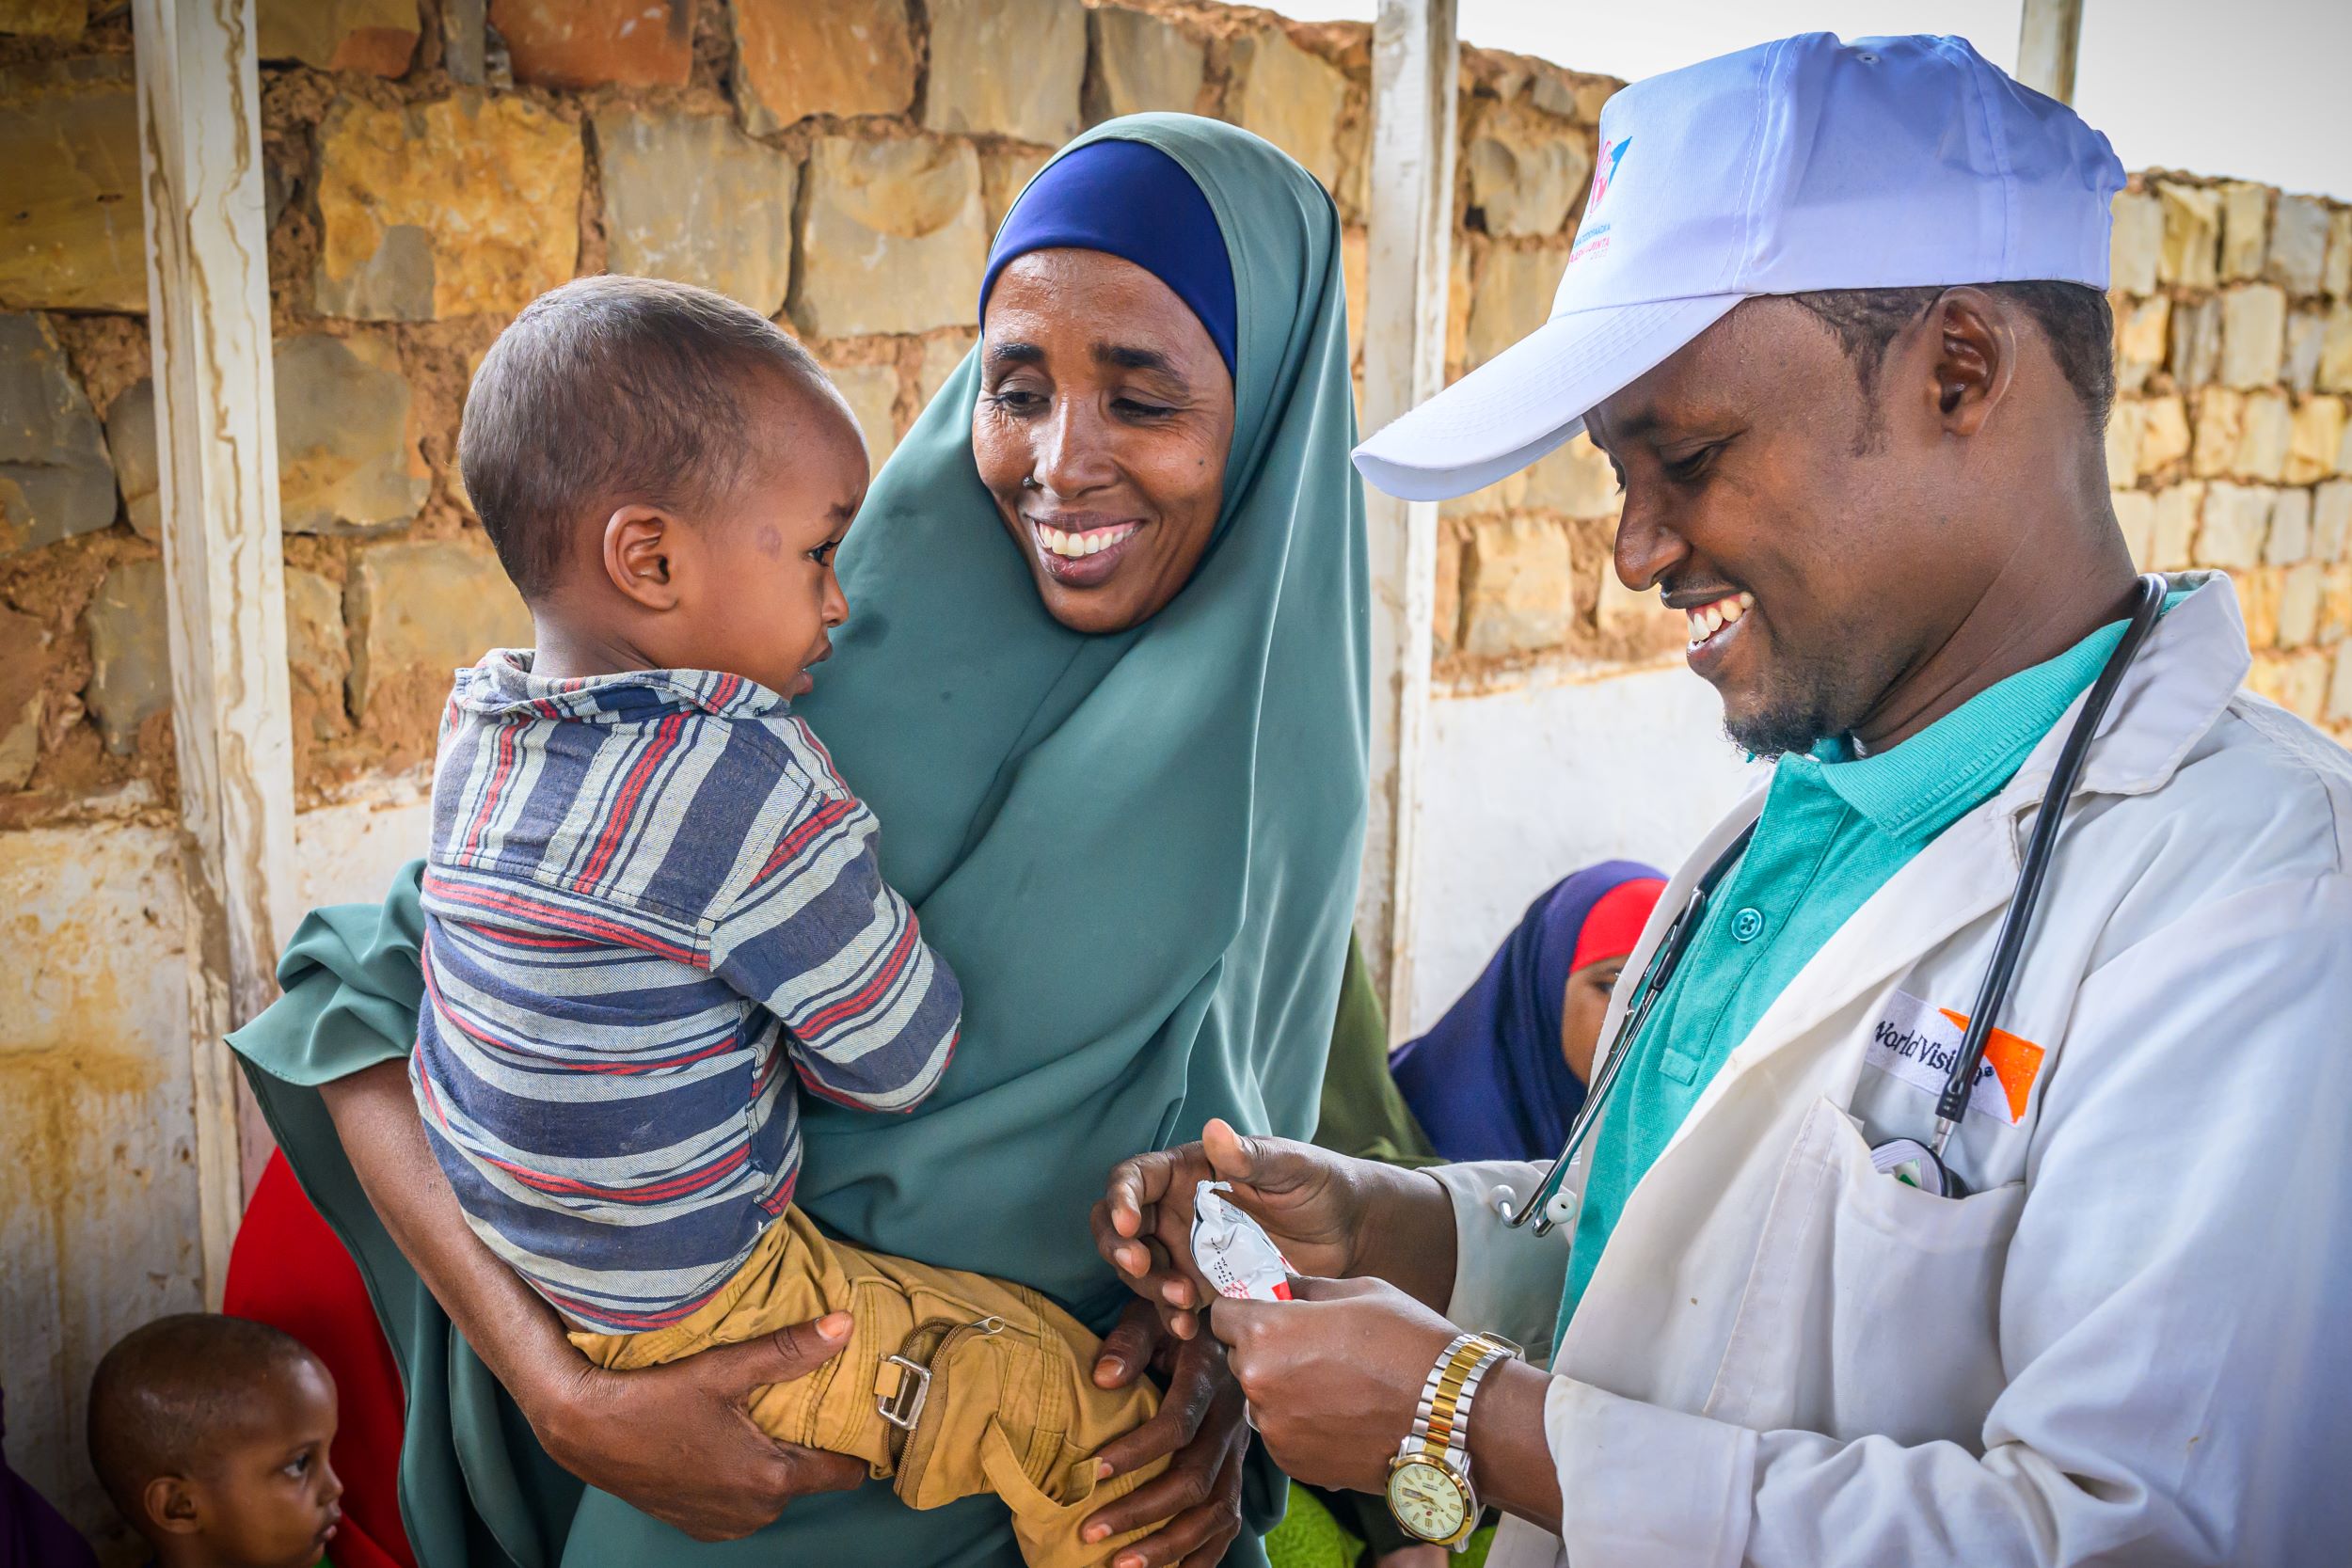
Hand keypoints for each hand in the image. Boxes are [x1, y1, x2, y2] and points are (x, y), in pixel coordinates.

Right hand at [528, 1313, 867, 1540]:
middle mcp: (753, 1514)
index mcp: (770, 1479)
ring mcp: (724, 1525)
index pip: (844, 1473)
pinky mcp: (698, 1526)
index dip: (853, 1445)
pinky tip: (724, 1446)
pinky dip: (739, 1481)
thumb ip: (789, 1351)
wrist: (584, 1430)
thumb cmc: (654, 1399)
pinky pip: (739, 1506)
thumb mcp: (724, 1370)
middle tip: (796, 1407)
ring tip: (757, 1422)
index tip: (854, 1416)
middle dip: (805, 1447)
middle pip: (807, 1479)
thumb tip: (844, 1326)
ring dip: (769, 1464)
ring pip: (772, 1493)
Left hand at [1081, 1307, 1248, 1567]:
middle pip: (1193, 1479)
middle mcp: (1230, 1419)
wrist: (1226, 1323)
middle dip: (1140, 1512)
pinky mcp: (1239, 1469)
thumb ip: (1129, 1342)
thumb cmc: (1174, 1316)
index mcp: (1210, 1377)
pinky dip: (1203, 1554)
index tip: (1089, 1473)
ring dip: (1168, 1545)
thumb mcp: (1152, 1313)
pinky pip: (1230, 1520)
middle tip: (1089, 1532)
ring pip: (1215, 1510)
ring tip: (1120, 1565)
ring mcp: (1238, 1450)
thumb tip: (1101, 1380)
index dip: (1134, 1453)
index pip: (1176, 1425)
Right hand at [1093, 1117, 1374, 1337]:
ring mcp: (1187, 1251)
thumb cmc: (1318, 1183)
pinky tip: (1188, 1326)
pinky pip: (1172, 1304)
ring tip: (1182, 1299)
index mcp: (1188, 1171)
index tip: (1129, 1223)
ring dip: (1148, 1286)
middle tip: (1139, 1264)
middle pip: (1121, 1228)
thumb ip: (1250, 1156)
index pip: (1134, 1179)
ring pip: (1140, 1270)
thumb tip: (1214, 1130)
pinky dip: (1172, 1316)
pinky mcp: (1204, 1287)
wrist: (1350, 1233)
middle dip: (1119, 1247)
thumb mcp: (1290, 1166)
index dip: (1120, 1198)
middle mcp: (1177, 1210)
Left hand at [1210, 1276, 1458, 1493]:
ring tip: (1336, 1383)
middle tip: (1312, 1346)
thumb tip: (1279, 1285)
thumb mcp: (1357, 1291)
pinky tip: (1343, 1413)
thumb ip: (1304, 1289)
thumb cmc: (1409, 1341)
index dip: (1243, 1309)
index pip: (1221, 1314)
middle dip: (1266, 1349)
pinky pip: (1282, 1432)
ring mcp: (1275, 1430)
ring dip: (1283, 1388)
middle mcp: (1258, 1384)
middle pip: (1240, 1358)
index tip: (1266, 1310)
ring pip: (1261, 1398)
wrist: (1451, 1413)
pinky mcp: (1294, 1464)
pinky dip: (1301, 1423)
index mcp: (1266, 1333)